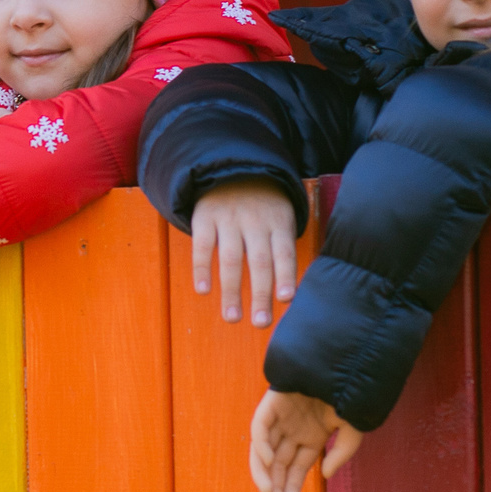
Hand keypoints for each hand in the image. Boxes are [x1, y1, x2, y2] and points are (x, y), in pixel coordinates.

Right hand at [190, 179, 298, 325]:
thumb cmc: (263, 207)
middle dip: (260, 294)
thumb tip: (288, 295)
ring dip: (231, 290)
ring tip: (232, 317)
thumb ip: (283, 249)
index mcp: (278, 222)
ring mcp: (228, 218)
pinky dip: (202, 268)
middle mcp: (255, 221)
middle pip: (259, 261)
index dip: (285, 276)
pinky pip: (202, 245)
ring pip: (231, 258)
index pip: (284, 252)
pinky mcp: (205, 217)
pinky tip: (203, 290)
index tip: (285, 300)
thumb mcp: (281, 218)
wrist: (233, 169)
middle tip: (261, 322)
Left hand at [249, 389, 363, 491]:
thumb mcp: (352, 430)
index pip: (296, 466)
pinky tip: (270, 460)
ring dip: (264, 471)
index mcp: (310, 435)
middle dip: (276, 484)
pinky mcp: (272, 401)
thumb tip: (325, 476)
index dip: (292, 484)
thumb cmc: (353, 394)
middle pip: (278, 462)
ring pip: (264, 448)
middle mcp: (293, 428)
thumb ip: (341, 453)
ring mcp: (282, 416)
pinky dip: (261, 443)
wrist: (349, 365)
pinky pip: (260, 426)